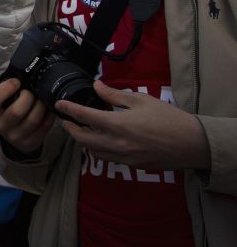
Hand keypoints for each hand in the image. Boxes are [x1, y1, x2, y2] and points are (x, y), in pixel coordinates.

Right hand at [0, 78, 54, 155]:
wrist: (15, 135)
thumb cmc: (8, 110)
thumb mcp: (2, 101)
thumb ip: (7, 89)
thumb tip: (22, 72)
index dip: (7, 88)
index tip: (16, 81)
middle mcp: (1, 126)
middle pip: (17, 111)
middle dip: (28, 97)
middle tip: (31, 91)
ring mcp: (15, 136)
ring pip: (33, 120)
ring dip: (41, 106)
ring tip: (41, 98)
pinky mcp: (30, 142)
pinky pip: (44, 127)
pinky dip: (49, 115)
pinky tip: (48, 109)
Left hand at [56, 80, 210, 171]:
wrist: (192, 144)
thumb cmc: (169, 119)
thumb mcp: (141, 100)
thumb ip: (114, 95)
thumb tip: (96, 86)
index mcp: (117, 125)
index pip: (84, 117)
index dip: (68, 109)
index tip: (58, 105)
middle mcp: (117, 144)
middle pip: (82, 140)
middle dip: (71, 130)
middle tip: (67, 120)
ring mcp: (124, 158)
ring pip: (93, 152)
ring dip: (84, 141)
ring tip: (82, 130)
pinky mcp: (133, 165)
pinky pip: (108, 158)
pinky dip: (99, 150)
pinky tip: (102, 141)